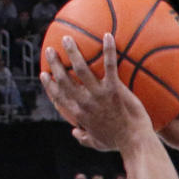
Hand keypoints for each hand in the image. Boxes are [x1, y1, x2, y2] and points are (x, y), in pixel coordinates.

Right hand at [40, 33, 150, 150]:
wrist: (134, 143)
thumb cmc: (118, 143)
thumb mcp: (97, 144)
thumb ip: (84, 138)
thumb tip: (76, 133)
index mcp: (79, 115)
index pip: (59, 97)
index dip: (50, 85)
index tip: (44, 74)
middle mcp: (85, 103)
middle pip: (64, 80)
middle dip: (55, 64)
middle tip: (50, 50)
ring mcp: (99, 95)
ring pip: (81, 69)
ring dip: (72, 52)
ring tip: (67, 38)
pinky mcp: (114, 90)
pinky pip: (110, 66)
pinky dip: (108, 49)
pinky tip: (107, 35)